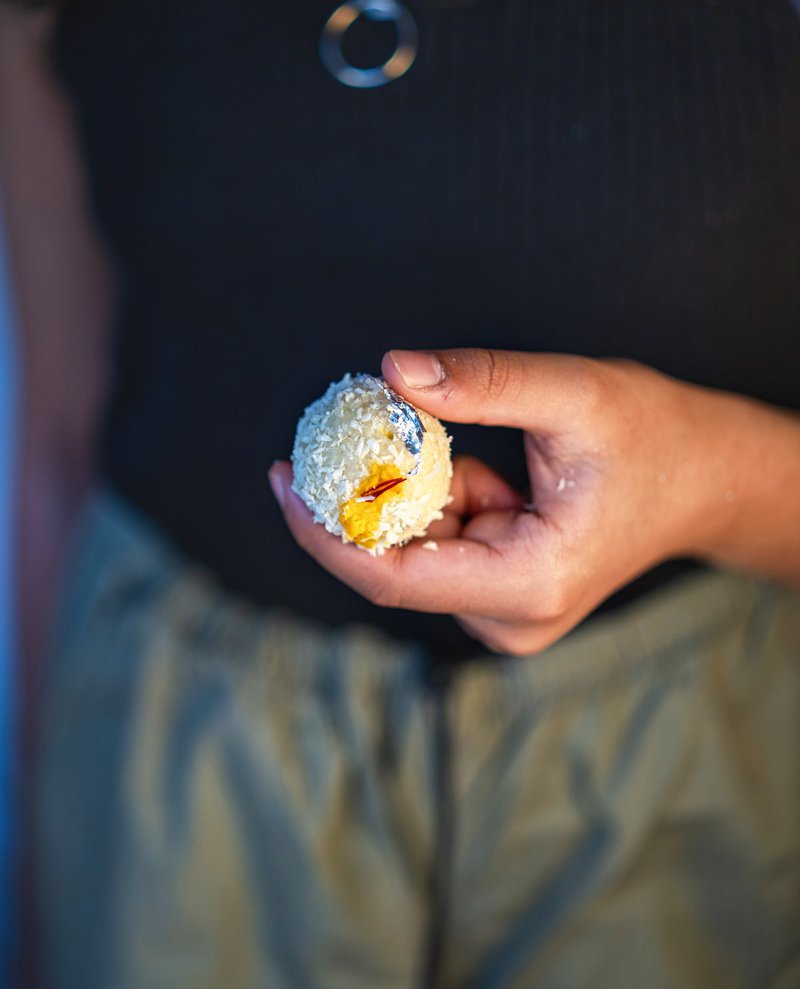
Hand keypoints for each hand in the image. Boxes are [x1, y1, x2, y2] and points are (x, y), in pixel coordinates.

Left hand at [269, 348, 790, 654]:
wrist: (707, 480)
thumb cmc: (657, 440)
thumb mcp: (575, 394)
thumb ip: (482, 384)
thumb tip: (391, 371)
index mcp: (529, 583)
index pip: (391, 577)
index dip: (324, 530)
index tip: (282, 478)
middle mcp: (511, 618)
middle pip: (394, 564)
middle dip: (361, 494)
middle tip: (340, 423)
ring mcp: (507, 613)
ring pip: (415, 551)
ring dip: (409, 490)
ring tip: (456, 445)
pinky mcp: (502, 596)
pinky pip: (439, 546)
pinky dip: (435, 498)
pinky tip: (480, 472)